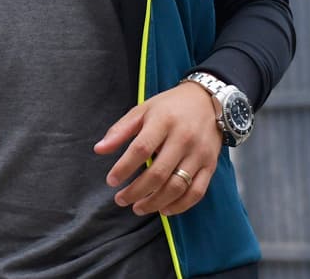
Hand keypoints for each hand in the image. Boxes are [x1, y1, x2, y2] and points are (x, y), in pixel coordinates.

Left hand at [93, 82, 221, 216]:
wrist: (207, 101)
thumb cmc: (170, 107)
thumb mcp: (142, 110)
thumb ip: (120, 130)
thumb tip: (98, 150)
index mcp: (163, 121)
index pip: (141, 149)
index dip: (124, 168)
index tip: (111, 181)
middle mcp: (183, 138)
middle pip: (158, 173)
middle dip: (136, 191)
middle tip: (121, 200)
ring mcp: (199, 153)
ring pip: (177, 186)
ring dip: (155, 202)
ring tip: (138, 207)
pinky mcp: (210, 165)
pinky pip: (196, 192)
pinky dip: (180, 205)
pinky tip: (164, 209)